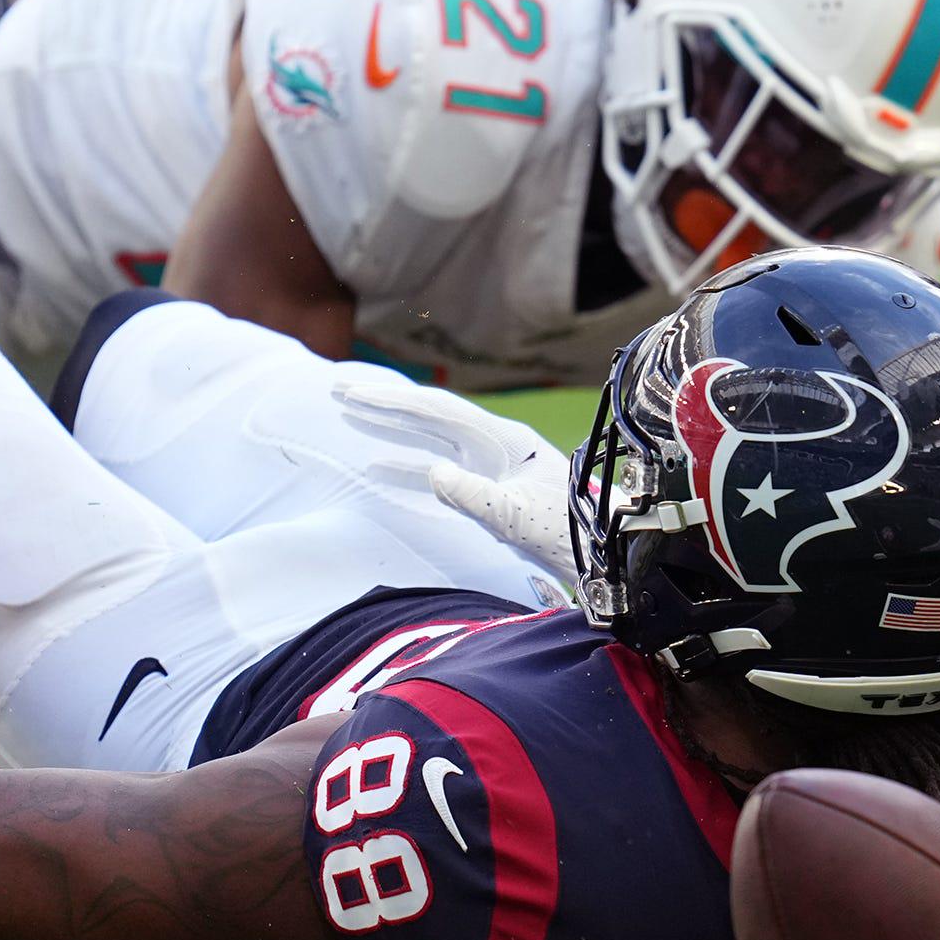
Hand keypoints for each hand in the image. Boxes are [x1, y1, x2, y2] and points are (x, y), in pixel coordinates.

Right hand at [328, 372, 574, 580]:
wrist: (601, 551)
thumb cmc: (567, 532)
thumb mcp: (519, 518)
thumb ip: (475, 496)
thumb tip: (433, 473)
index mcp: (505, 440)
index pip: (438, 411)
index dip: (392, 400)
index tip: (353, 392)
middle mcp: (496, 444)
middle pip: (430, 414)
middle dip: (385, 401)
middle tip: (338, 387)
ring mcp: (491, 464)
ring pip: (430, 437)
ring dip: (391, 427)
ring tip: (350, 413)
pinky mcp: (489, 487)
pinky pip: (438, 469)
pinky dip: (407, 465)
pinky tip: (379, 467)